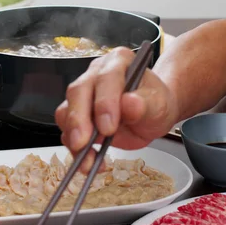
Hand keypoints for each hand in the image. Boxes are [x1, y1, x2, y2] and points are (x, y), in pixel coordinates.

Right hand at [55, 47, 179, 171]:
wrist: (151, 114)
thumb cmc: (156, 103)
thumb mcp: (160, 104)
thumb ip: (146, 103)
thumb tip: (130, 103)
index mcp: (118, 62)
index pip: (106, 79)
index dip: (104, 103)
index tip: (108, 127)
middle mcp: (96, 75)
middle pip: (78, 92)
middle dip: (78, 121)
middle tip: (83, 143)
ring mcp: (83, 95)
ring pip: (66, 112)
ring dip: (73, 138)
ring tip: (86, 160)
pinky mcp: (76, 116)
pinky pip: (68, 132)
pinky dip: (75, 150)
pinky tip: (89, 162)